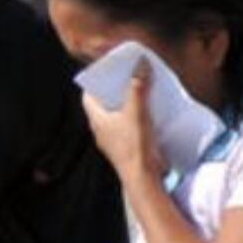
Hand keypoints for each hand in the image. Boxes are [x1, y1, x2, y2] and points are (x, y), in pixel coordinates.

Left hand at [79, 58, 166, 184]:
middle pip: (106, 104)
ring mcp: (115, 141)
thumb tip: (140, 64)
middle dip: (117, 91)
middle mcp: (102, 130)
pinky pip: (131, 128)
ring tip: (144, 92)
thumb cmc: (134, 146)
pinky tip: (153, 113)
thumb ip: (138, 86)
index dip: (98, 81)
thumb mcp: (137, 111)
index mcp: (96, 119)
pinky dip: (139, 119)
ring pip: (119, 117)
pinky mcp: (129, 148)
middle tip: (131, 77)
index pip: (89, 95)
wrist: (144, 178)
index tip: (110, 71)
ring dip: (130, 105)